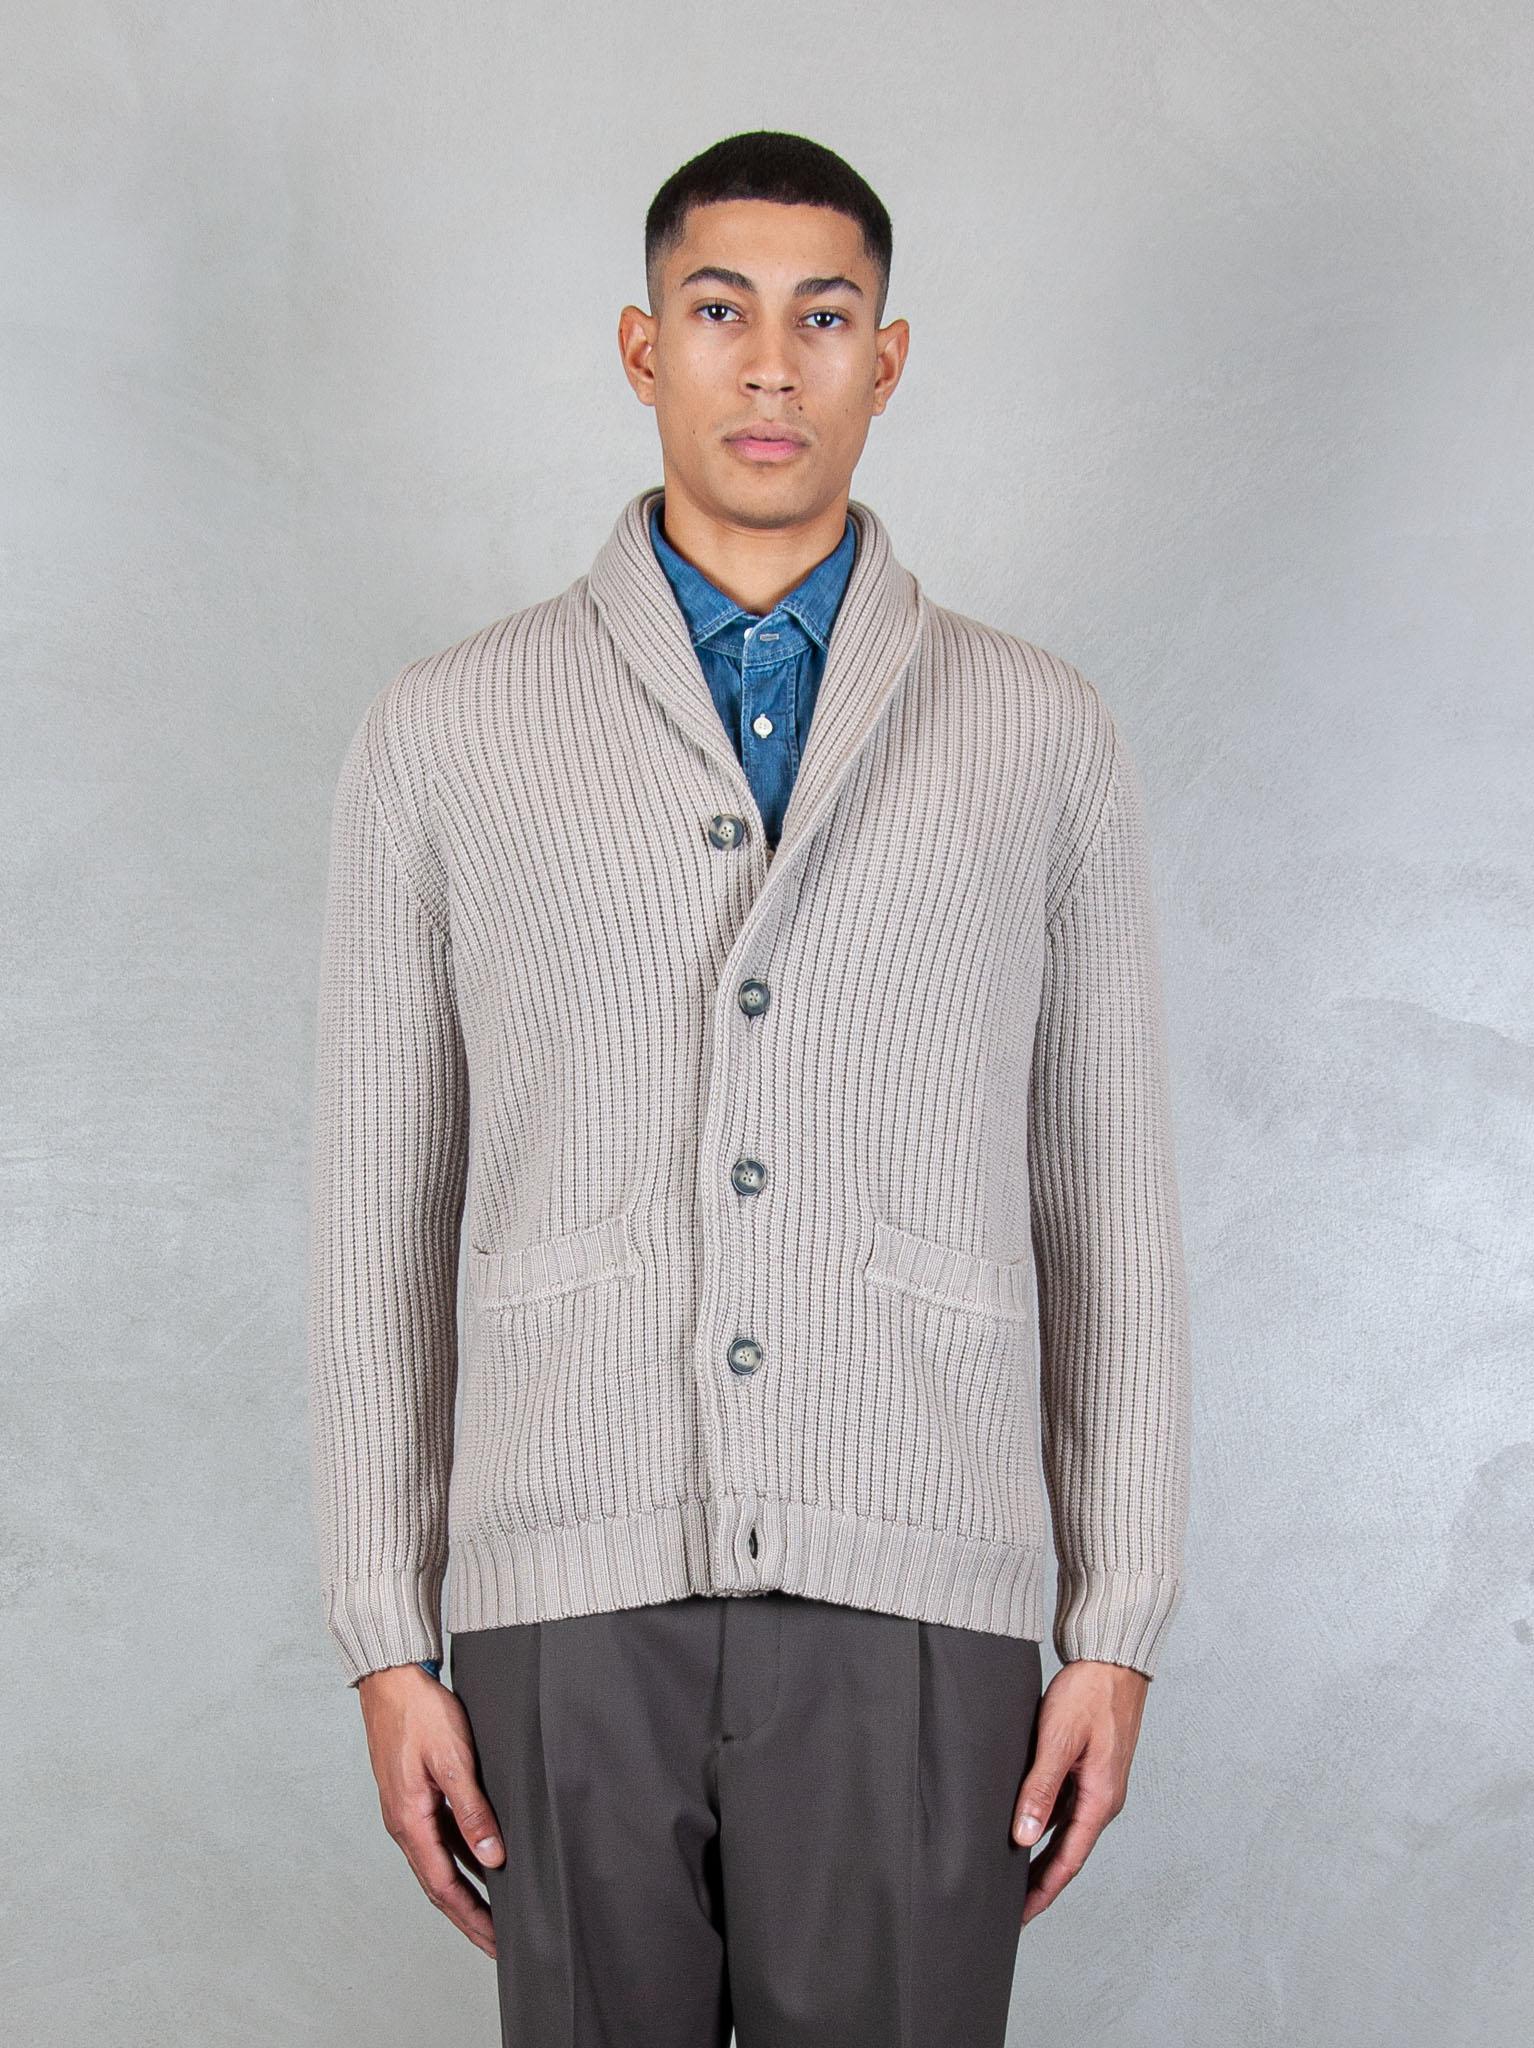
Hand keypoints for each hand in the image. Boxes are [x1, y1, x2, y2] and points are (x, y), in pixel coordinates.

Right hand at [356, 1662, 506, 1955]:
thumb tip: (493, 1858)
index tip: (497, 1942)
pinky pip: (440, 1840)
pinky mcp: (414, 1797)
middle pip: (440, 1885)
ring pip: (440, 1865)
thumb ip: (473, 1811)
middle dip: (469, 1918)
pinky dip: (461, 1860)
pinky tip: (483, 1864)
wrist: (392, 1680)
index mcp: (410, 1822)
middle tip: (499, 1945)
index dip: (472, 1918)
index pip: (444, 1887)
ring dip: (466, 1892)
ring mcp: (408, 1811)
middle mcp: (404, 1825)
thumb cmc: (421, 1713)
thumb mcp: (454, 1759)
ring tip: (495, 1914)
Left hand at [1011, 1657, 1149, 1925]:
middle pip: (1067, 1853)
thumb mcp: (1058, 1739)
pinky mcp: (1089, 1770)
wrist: (1113, 1660)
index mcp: (1100, 1799)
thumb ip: (1040, 1788)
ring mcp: (1096, 1785)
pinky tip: (1022, 1827)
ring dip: (1040, 1853)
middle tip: (1008, 1907)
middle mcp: (1102, 1799)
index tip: (1020, 1916)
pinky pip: (1064, 1808)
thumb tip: (1025, 1836)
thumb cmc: (1089, 1694)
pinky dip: (1044, 1824)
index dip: (1043, 1891)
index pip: (1067, 1861)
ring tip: (1008, 1873)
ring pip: (1064, 1831)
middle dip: (1039, 1881)